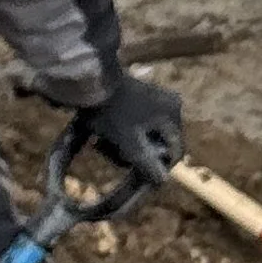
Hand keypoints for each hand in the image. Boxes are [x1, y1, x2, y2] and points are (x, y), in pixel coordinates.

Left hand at [93, 68, 184, 190]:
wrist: (87, 80)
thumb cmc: (110, 112)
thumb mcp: (129, 144)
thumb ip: (147, 165)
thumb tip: (163, 182)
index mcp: (172, 114)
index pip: (174, 151)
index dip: (158, 168)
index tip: (139, 177)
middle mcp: (169, 103)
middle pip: (158, 143)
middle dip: (135, 154)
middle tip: (112, 154)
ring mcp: (154, 97)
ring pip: (145, 134)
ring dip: (125, 145)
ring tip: (101, 144)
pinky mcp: (138, 94)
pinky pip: (136, 123)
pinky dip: (122, 132)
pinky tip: (101, 134)